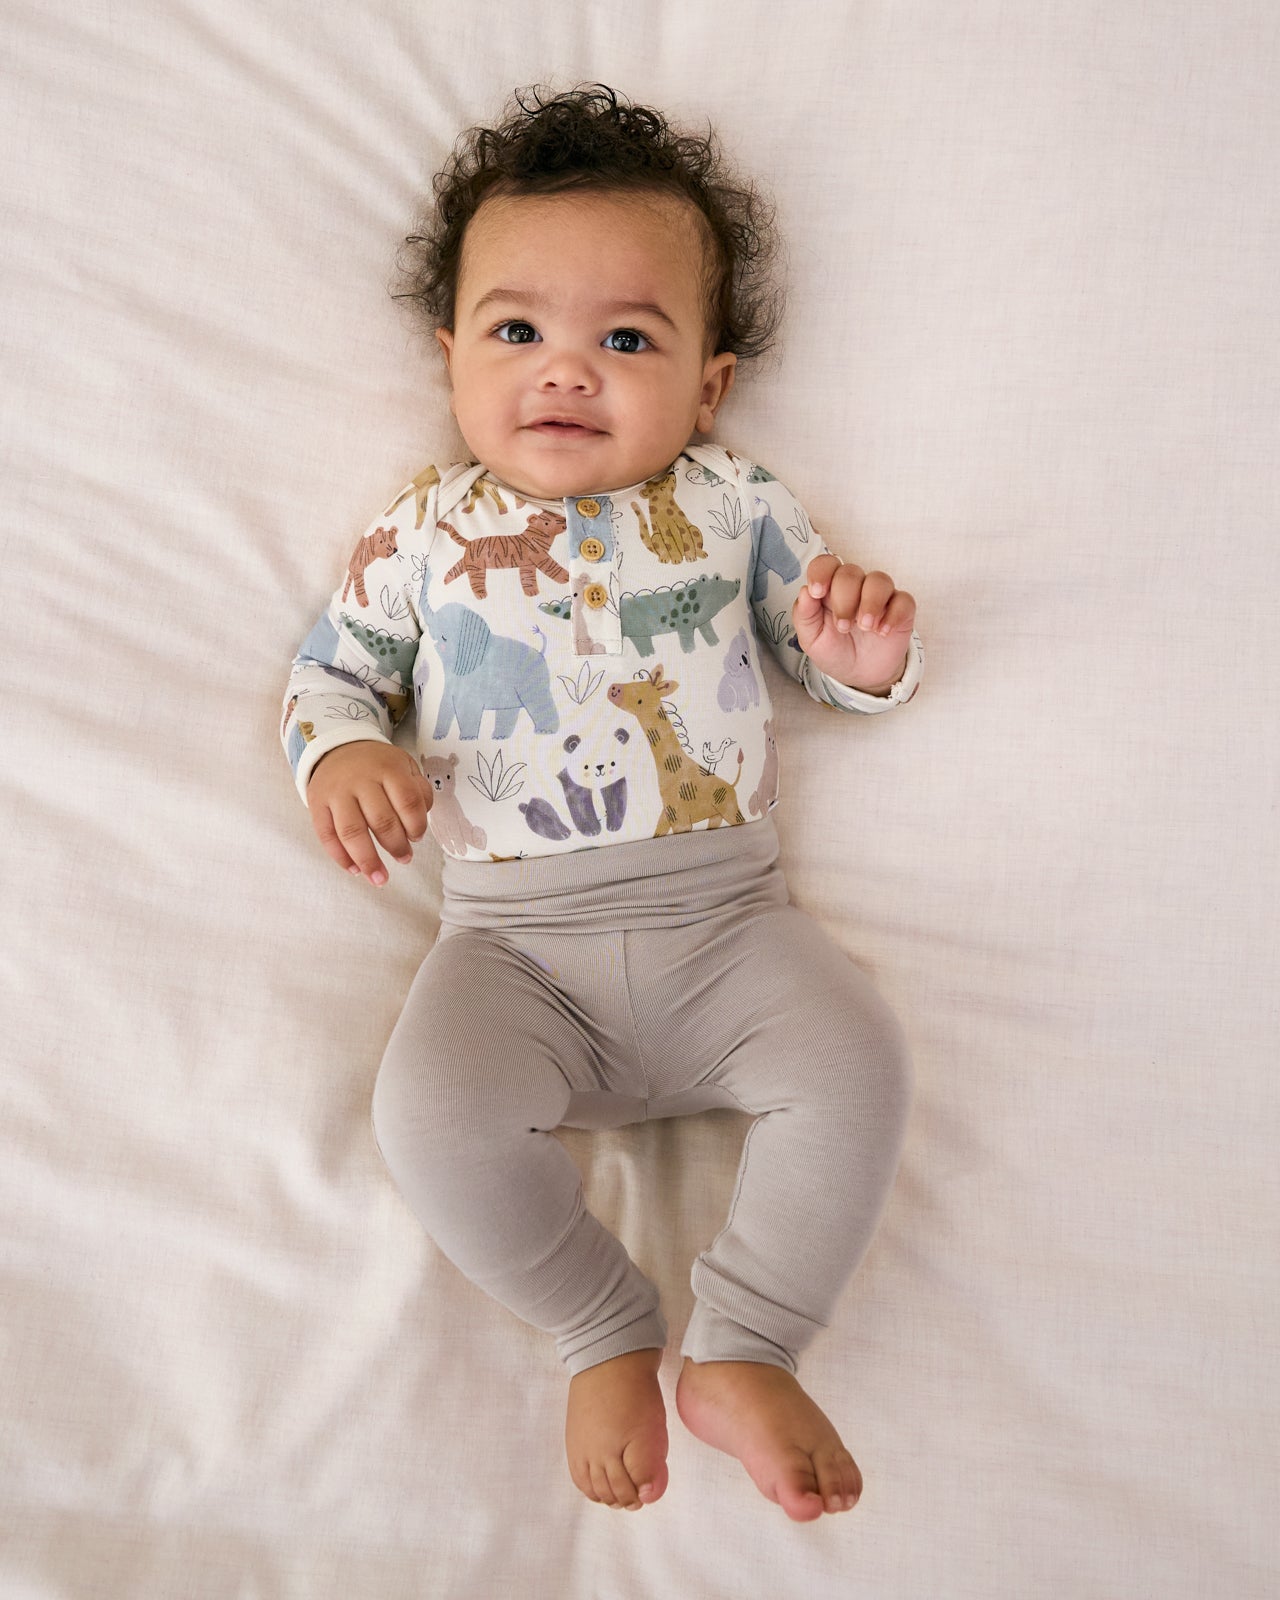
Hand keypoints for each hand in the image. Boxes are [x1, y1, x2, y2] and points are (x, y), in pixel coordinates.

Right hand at [307, 741, 433, 886]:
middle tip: (405, 858)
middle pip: (381, 820)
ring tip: (380, 878)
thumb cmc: (378, 766)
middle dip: (396, 846)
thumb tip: (418, 825)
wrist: (337, 748)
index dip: (416, 825)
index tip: (417, 837)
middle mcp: (360, 780)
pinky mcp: (316, 804)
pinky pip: (326, 835)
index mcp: (388, 768)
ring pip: (351, 832)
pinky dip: (340, 857)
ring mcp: (336, 793)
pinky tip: (354, 870)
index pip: (408, 801)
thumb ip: (418, 791)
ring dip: (368, 860)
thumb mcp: (404, 766)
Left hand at [792, 555, 915, 693]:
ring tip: (865, 627)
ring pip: (879, 580)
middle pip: (851, 572)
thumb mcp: (812, 639)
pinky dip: (893, 615)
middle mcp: (856, 587)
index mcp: (830, 589)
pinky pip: (903, 600)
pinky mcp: (901, 609)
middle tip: (843, 627)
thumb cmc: (835, 651)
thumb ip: (804, 615)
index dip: (821, 572)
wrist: (860, 675)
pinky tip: (882, 632)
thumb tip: (805, 591)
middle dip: (844, 599)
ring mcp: (880, 596)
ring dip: (870, 603)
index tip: (817, 592)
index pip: (826, 564)